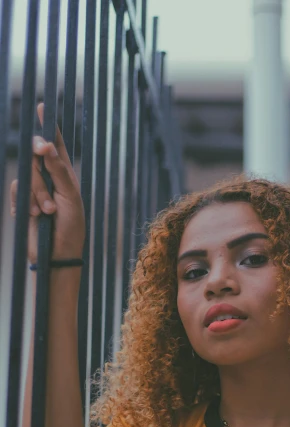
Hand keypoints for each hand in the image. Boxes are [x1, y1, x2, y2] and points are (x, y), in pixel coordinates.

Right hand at [9, 102, 85, 262]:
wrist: (57, 254)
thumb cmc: (71, 227)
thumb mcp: (70, 198)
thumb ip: (59, 171)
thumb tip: (47, 146)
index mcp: (66, 175)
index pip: (56, 147)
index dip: (50, 128)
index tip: (43, 107)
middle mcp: (49, 179)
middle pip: (36, 159)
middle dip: (41, 174)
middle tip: (46, 175)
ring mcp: (34, 190)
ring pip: (25, 175)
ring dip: (36, 194)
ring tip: (47, 212)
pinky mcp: (22, 202)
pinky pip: (15, 190)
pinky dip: (24, 203)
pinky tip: (35, 216)